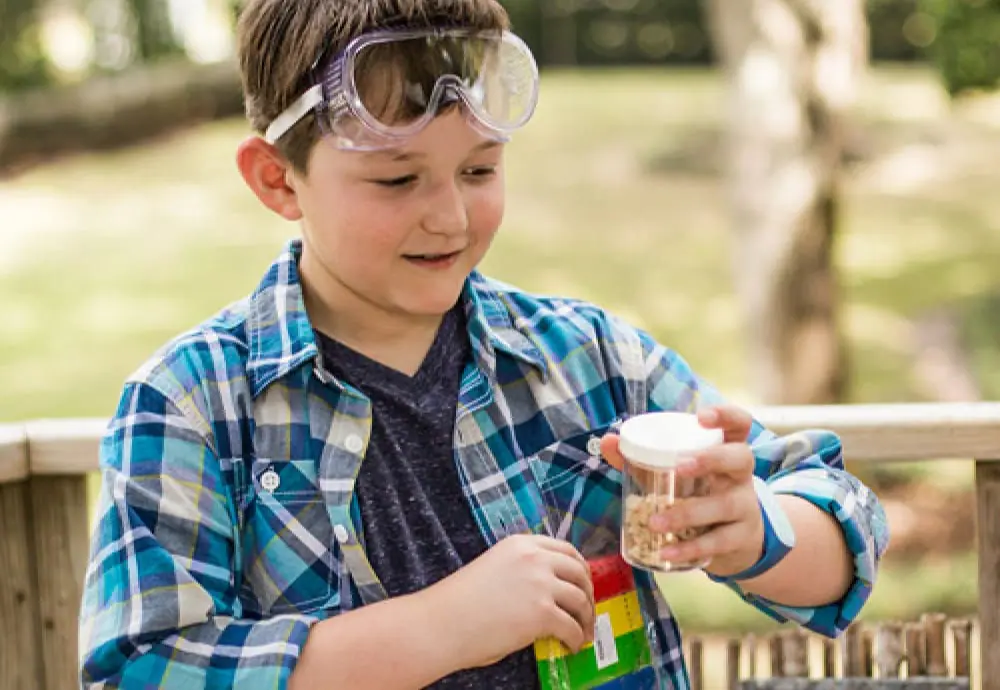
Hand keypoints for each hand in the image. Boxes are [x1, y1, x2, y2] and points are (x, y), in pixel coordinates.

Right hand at [423, 534, 595, 669]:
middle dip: (588, 593)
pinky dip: (577, 639)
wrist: (442, 622)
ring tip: (583, 633)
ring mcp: (540, 585)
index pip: (565, 549)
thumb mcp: (495, 570)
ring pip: (581, 600)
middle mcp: (535, 559)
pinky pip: (572, 627)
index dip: (580, 568)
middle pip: (579, 572)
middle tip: (587, 611)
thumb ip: (523, 573)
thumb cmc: (459, 602)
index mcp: (521, 544)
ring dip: (586, 618)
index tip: (584, 582)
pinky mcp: (542, 613)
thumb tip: (546, 593)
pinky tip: (572, 646)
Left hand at [600, 406, 763, 576]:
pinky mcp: (741, 538)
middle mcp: (741, 475)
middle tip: (679, 466)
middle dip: (712, 459)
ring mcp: (745, 507)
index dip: (726, 416)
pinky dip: (689, 548)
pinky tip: (666, 552)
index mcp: (727, 450)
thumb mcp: (677, 474)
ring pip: (725, 505)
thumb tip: (608, 441)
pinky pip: (717, 542)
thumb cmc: (700, 495)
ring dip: (688, 512)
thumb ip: (642, 457)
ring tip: (656, 522)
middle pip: (741, 458)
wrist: (737, 541)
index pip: (739, 423)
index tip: (702, 417)